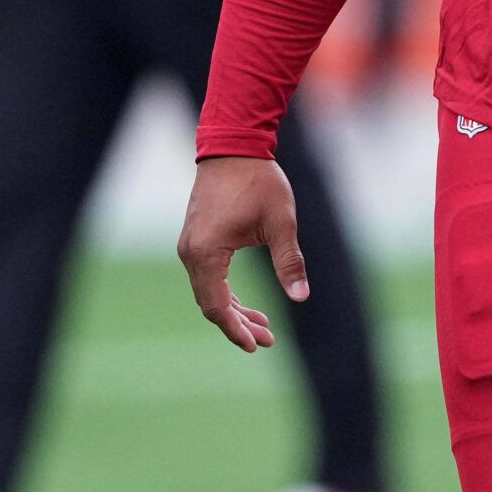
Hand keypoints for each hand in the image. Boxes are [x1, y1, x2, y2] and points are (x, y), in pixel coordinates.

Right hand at [178, 156, 308, 352]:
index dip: (237, 330)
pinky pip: (208, 276)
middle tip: (267, 339)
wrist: (233, 146)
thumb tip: (301, 297)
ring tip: (262, 325)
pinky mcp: (196, 239)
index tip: (258, 345)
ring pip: (209, 291)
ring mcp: (190, 246)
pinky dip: (226, 292)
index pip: (218, 306)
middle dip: (239, 324)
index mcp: (206, 253)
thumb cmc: (258, 181)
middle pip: (211, 303)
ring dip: (234, 310)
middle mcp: (191, 253)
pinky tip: (245, 303)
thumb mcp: (280, 222)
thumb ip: (289, 261)